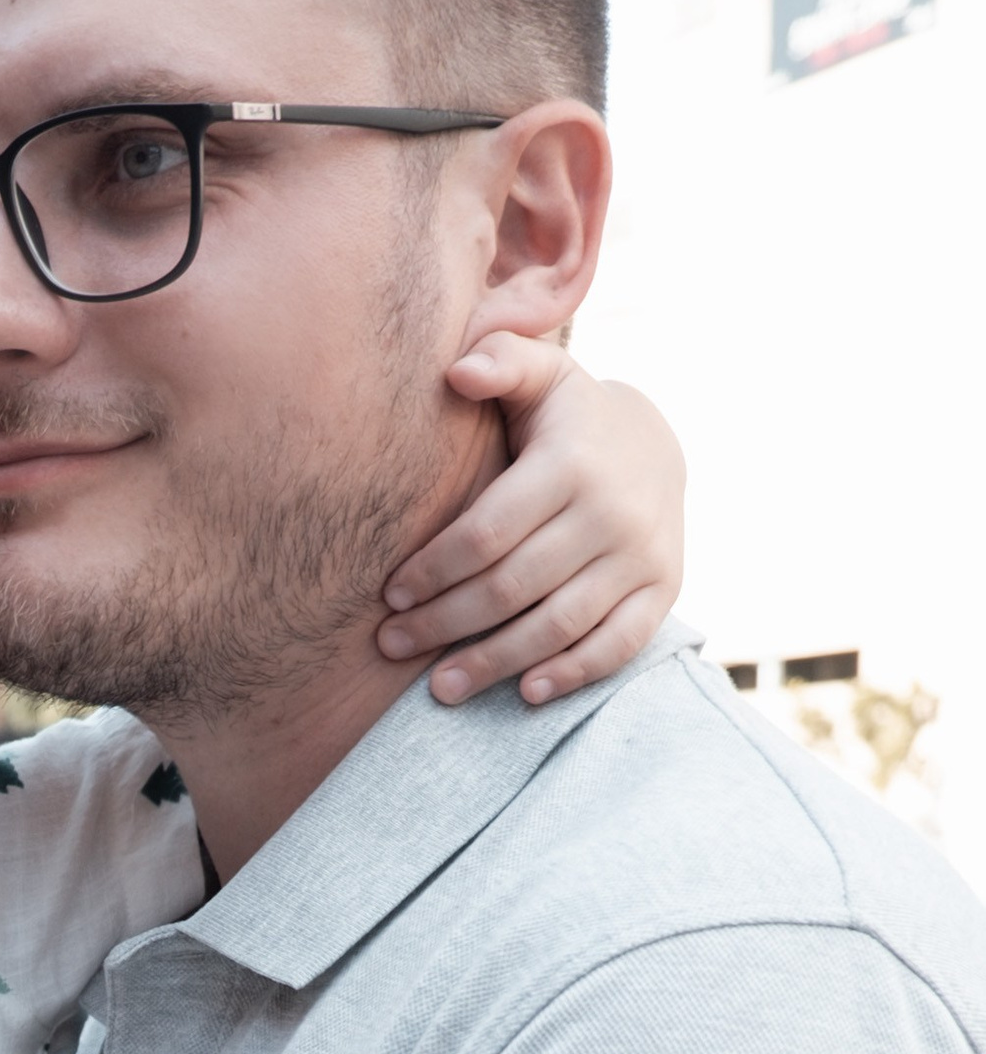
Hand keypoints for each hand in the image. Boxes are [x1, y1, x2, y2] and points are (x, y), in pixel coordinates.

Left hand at [376, 334, 685, 707]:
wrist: (653, 445)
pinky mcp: (663, 590)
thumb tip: (458, 370)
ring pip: (558, 625)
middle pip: (513, 587)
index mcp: (570, 465)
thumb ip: (499, 360)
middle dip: (445, 623)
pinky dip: (571, 674)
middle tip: (391, 645)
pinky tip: (522, 692)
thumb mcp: (540, 375)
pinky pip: (616, 646)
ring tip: (438, 687)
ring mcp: (642, 556)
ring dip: (493, 662)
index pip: (486, 533)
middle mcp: (612, 514)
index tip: (389, 595)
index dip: (433, 571)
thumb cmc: (565, 417)